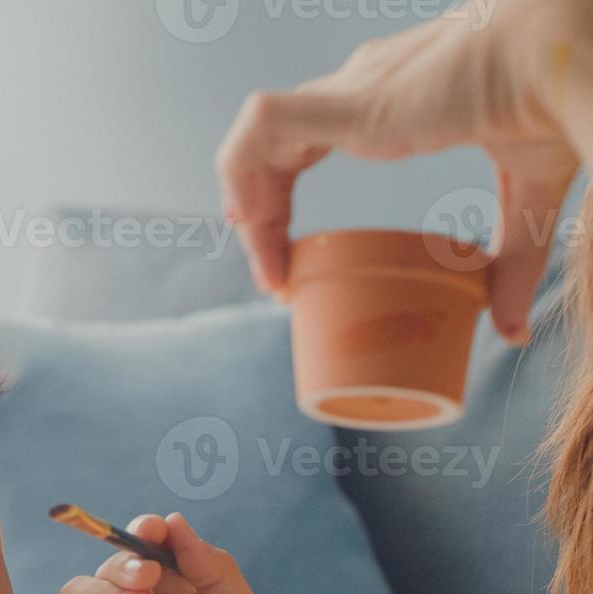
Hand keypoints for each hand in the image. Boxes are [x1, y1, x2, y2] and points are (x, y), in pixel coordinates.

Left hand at [216, 0, 585, 343]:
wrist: (570, 55)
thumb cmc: (559, 101)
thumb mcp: (530, 195)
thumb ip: (513, 261)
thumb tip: (512, 329)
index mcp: (392, 106)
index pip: (309, 145)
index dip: (284, 201)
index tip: (293, 265)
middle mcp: (361, 92)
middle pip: (277, 150)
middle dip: (261, 216)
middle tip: (275, 279)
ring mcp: (350, 92)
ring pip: (260, 141)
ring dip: (248, 202)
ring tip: (263, 264)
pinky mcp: (346, 101)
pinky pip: (260, 126)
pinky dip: (241, 168)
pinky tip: (248, 218)